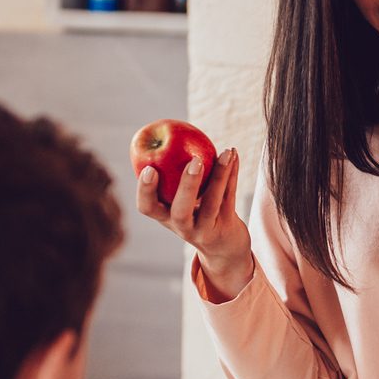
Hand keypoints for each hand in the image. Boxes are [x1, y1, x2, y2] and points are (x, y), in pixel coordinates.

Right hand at [136, 147, 252, 300]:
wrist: (223, 247)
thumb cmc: (194, 213)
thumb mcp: (178, 200)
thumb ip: (169, 174)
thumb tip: (163, 131)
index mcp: (165, 217)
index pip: (147, 208)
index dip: (145, 190)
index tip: (149, 168)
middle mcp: (183, 228)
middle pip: (181, 212)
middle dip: (187, 186)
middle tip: (194, 161)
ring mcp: (207, 229)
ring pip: (213, 203)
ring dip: (220, 175)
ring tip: (225, 152)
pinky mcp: (227, 225)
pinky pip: (230, 197)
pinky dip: (232, 173)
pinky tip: (233, 153)